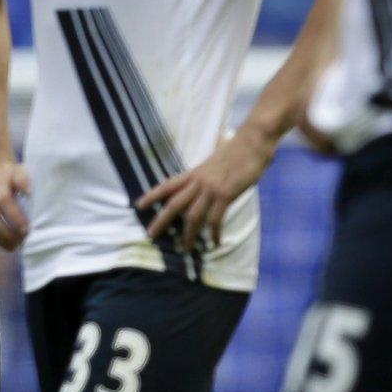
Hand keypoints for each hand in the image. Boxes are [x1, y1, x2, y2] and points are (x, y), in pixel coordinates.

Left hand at [0, 158, 30, 249]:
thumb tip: (16, 245)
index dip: (2, 239)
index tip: (16, 245)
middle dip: (8, 229)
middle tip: (24, 237)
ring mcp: (0, 181)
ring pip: (3, 198)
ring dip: (15, 215)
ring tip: (27, 227)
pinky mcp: (14, 170)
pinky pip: (19, 178)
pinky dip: (25, 186)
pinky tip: (31, 195)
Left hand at [138, 125, 273, 252]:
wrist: (253, 142)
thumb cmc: (238, 148)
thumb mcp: (215, 158)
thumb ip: (208, 168)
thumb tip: (207, 170)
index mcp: (194, 173)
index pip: (167, 185)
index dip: (152, 195)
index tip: (138, 206)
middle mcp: (198, 181)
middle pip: (174, 204)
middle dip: (161, 221)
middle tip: (151, 236)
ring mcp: (211, 188)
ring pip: (192, 216)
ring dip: (188, 235)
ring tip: (186, 249)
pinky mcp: (226, 194)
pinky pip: (216, 219)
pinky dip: (214, 232)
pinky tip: (215, 242)